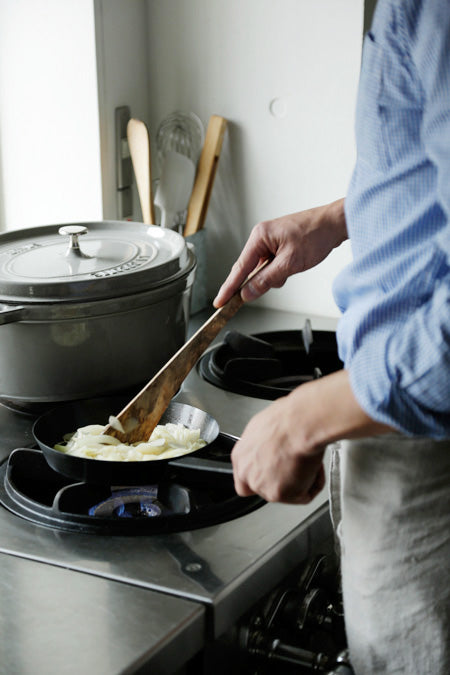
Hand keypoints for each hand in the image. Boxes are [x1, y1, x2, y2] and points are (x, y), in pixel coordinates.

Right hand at [213, 198, 346, 306]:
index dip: (229, 288)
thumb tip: (247, 293)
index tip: (220, 302)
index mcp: (259, 237)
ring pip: (263, 269)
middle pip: (249, 269)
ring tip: (291, 269)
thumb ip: (266, 280)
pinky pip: (272, 265)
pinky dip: (280, 272)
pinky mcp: (280, 246)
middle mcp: (262, 237)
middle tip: (248, 300)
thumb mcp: (289, 263)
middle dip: (257, 282)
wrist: (336, 223)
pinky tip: (292, 267)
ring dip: (274, 277)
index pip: (239, 268)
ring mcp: (271, 241)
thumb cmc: (316, 235)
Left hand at [231, 370, 393, 503]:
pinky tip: (314, 467)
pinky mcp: (280, 494)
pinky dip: (314, 483)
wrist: (300, 424)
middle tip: (297, 465)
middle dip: (284, 479)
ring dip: (300, 480)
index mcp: (241, 456)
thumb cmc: (288, 418)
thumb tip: (273, 444)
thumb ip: (263, 445)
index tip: (274, 472)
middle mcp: (247, 473)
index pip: (244, 478)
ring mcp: (262, 486)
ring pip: (286, 492)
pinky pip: (303, 495)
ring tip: (308, 459)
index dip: (263, 475)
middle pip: (265, 487)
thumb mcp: (265, 426)